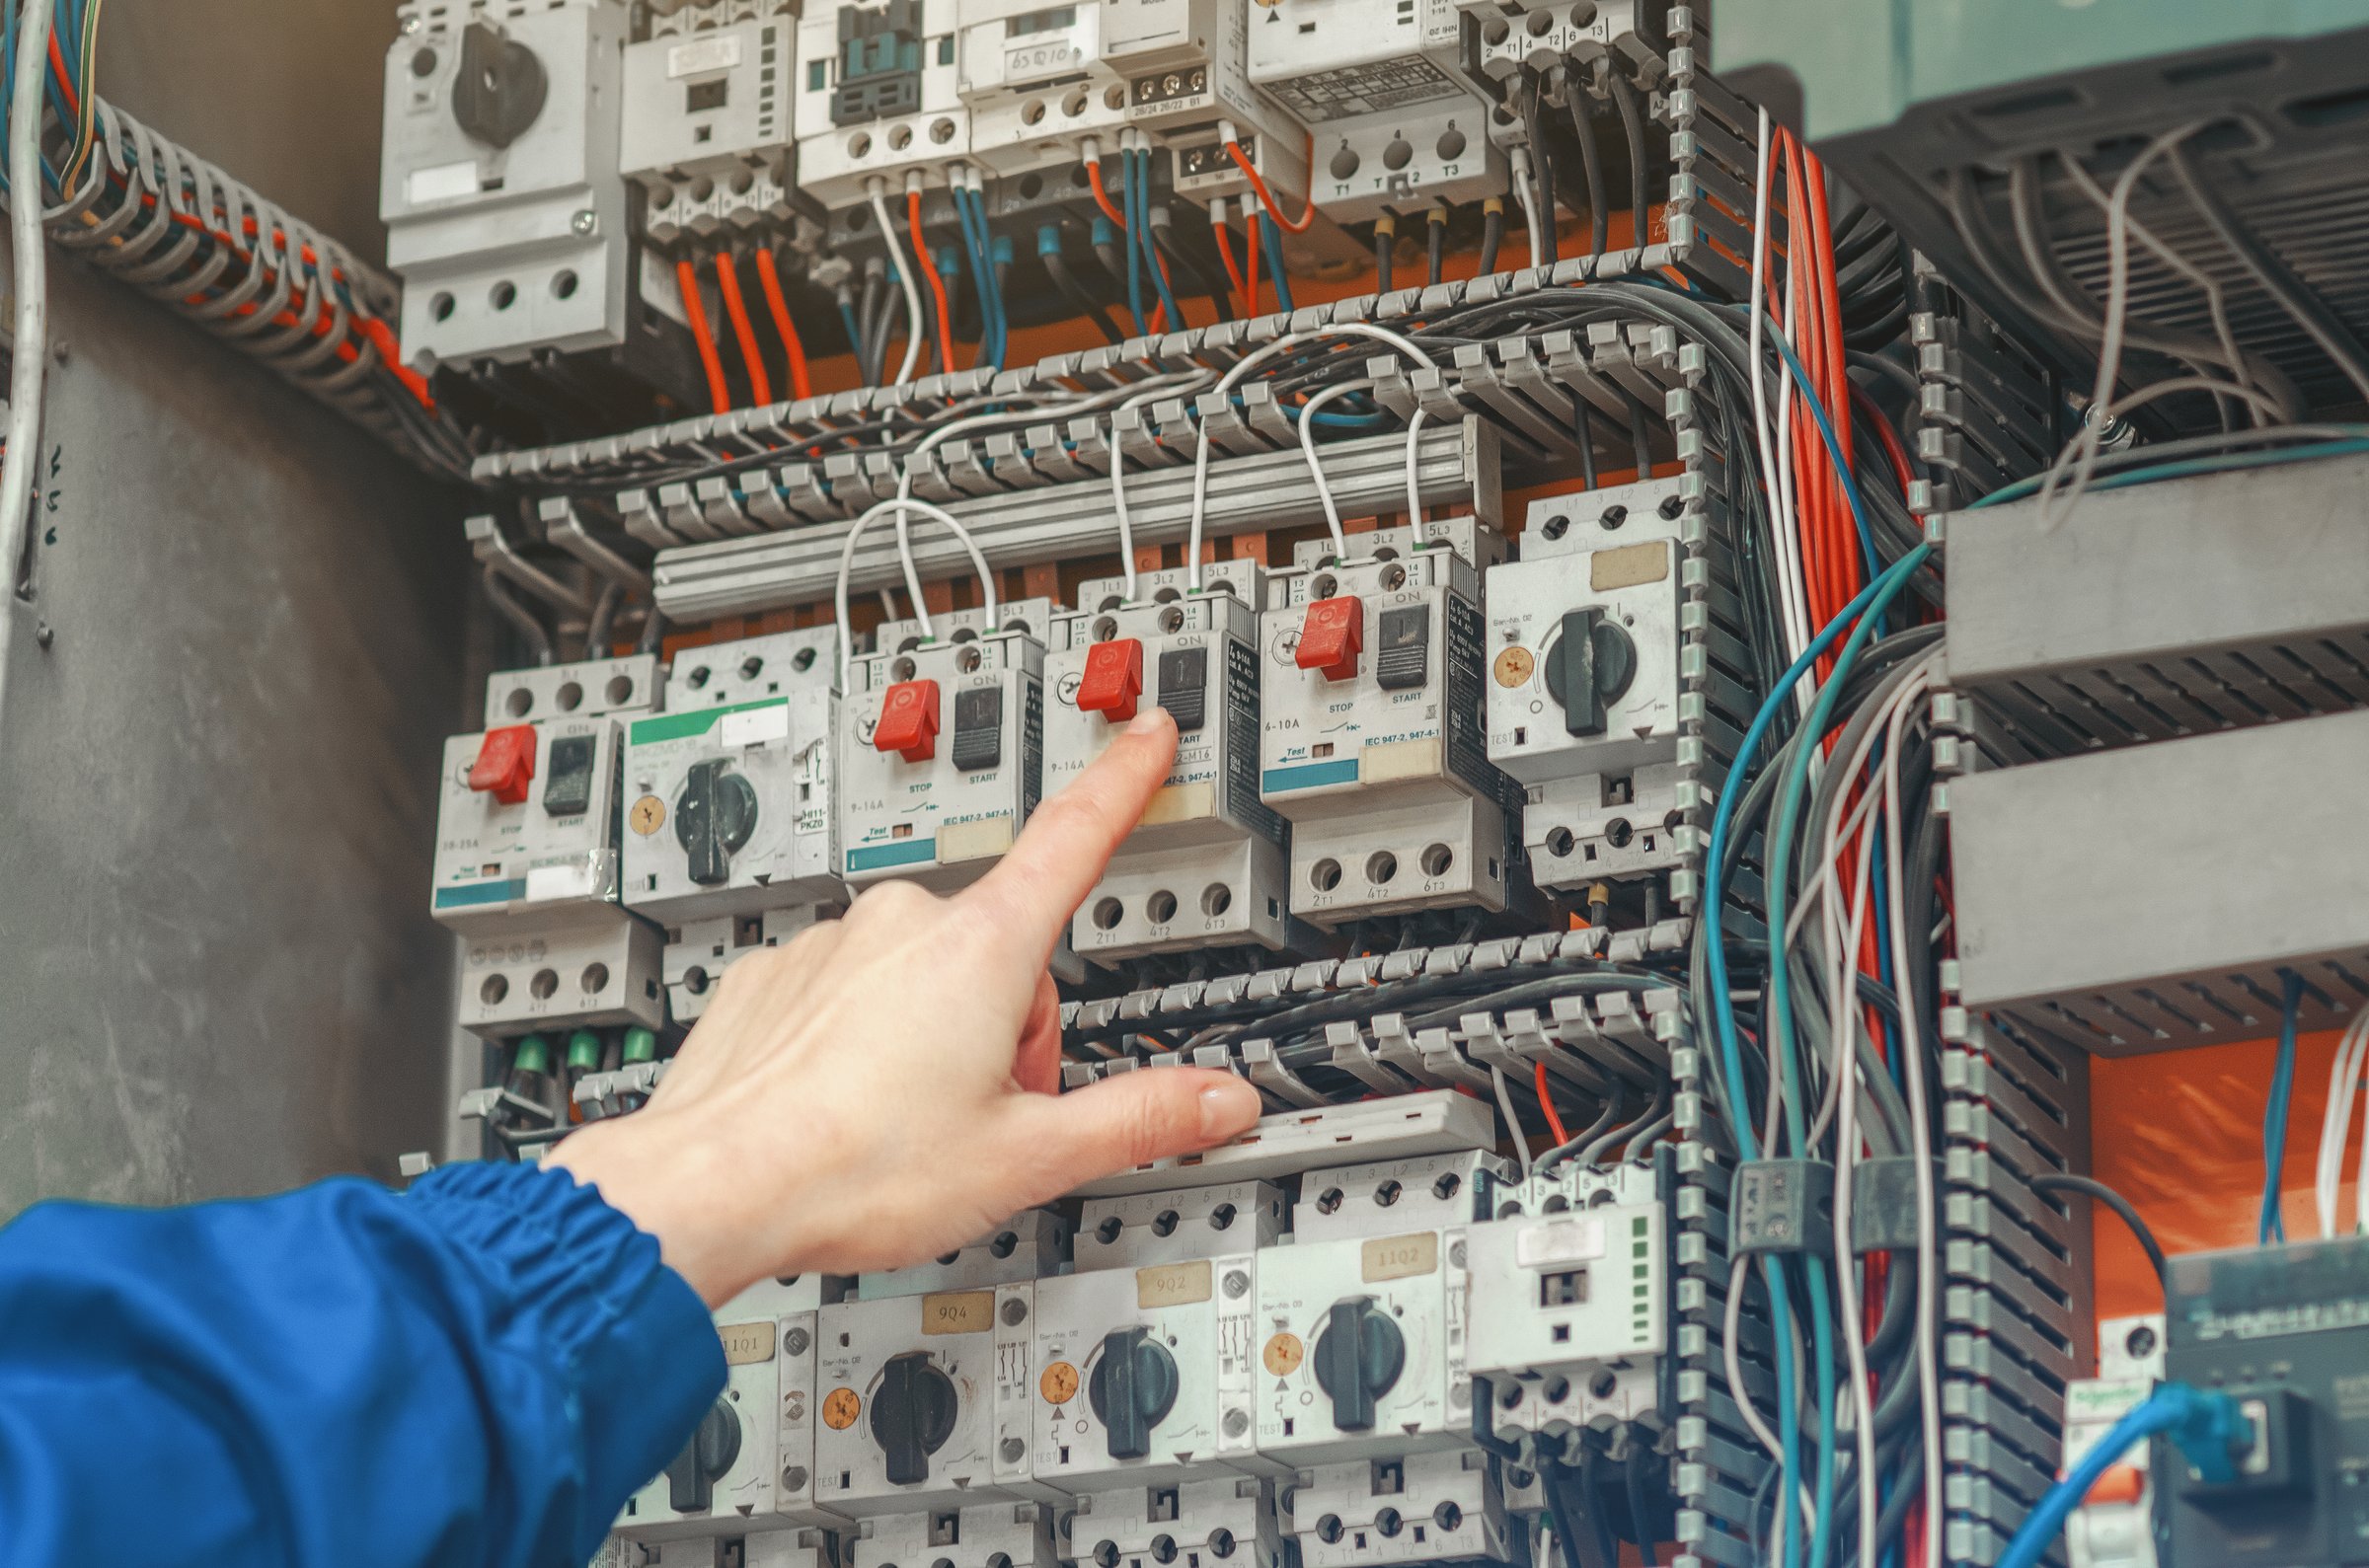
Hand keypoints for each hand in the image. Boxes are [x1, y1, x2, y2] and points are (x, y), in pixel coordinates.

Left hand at [547, 706, 1264, 1305]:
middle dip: (1012, 1029)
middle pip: (1005, 953)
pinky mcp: (773, 975)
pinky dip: (861, 1043)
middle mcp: (903, 924)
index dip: (1125, 780)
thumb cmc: (854, 1169)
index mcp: (981, 949)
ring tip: (907, 1124)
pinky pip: (849, 993)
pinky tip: (849, 1107)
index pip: (1076, 835)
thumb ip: (1138, 1120)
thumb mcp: (1027, 1157)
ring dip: (938, 1039)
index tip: (1148, 733)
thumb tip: (1217, 1102)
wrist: (712, 1190)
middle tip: (986, 1116)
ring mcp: (832, 944)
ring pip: (925, 978)